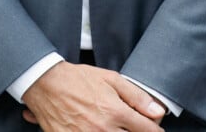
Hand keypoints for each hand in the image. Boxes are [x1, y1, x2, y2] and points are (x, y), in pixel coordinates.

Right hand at [21, 60, 165, 130]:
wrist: (47, 84)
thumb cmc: (79, 80)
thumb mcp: (110, 79)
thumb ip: (136, 96)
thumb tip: (158, 111)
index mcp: (114, 111)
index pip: (146, 129)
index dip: (155, 129)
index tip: (155, 128)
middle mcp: (103, 129)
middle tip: (132, 125)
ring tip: (113, 125)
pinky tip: (97, 129)